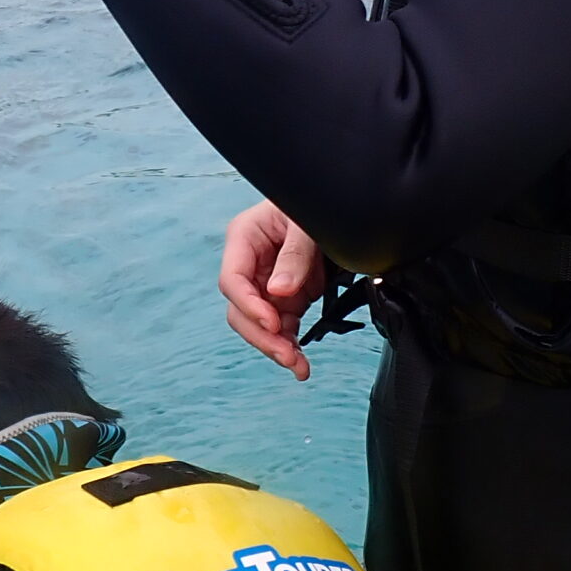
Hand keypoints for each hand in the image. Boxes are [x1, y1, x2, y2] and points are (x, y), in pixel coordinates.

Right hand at [219, 200, 325, 381]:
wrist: (339, 205)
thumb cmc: (315, 203)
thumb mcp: (306, 223)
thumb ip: (295, 253)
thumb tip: (279, 291)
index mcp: (244, 238)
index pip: (232, 280)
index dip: (248, 305)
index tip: (273, 323)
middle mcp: (250, 265)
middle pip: (240, 310)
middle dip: (262, 336)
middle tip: (287, 355)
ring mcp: (267, 284)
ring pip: (260, 325)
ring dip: (277, 348)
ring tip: (299, 367)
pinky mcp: (285, 298)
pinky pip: (281, 327)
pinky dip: (290, 344)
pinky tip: (301, 361)